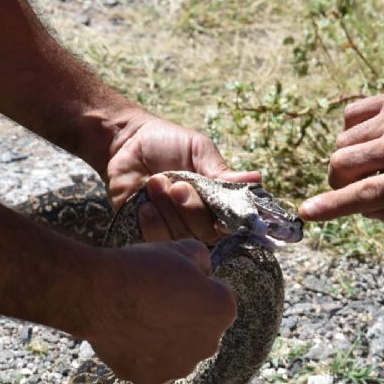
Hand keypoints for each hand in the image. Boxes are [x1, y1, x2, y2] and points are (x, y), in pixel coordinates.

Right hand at [82, 240, 235, 383]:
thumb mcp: (183, 248)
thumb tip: (204, 273)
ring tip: (139, 317)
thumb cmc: (143, 268)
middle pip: (198, 328)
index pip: (216, 298)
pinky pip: (151, 364)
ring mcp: (179, 366)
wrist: (99, 293)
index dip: (195, 285)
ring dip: (165, 338)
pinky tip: (127, 334)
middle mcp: (209, 345)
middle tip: (155, 299)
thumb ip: (203, 261)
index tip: (173, 281)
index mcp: (223, 311)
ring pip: (176, 350)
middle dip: (185, 317)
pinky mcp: (152, 379)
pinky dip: (142, 353)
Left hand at [107, 115, 259, 243]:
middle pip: (205, 234)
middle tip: (176, 184)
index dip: (226, 221)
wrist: (126, 142)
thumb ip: (221, 172)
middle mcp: (196, 221)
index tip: (217, 209)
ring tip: (154, 183)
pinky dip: (151, 222)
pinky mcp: (145, 233)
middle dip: (191, 209)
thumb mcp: (199, 151)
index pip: (229, 224)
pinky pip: (155, 241)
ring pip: (180, 237)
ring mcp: (171, 229)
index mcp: (214, 203)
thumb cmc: (167, 143)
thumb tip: (257, 180)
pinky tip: (144, 203)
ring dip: (168, 210)